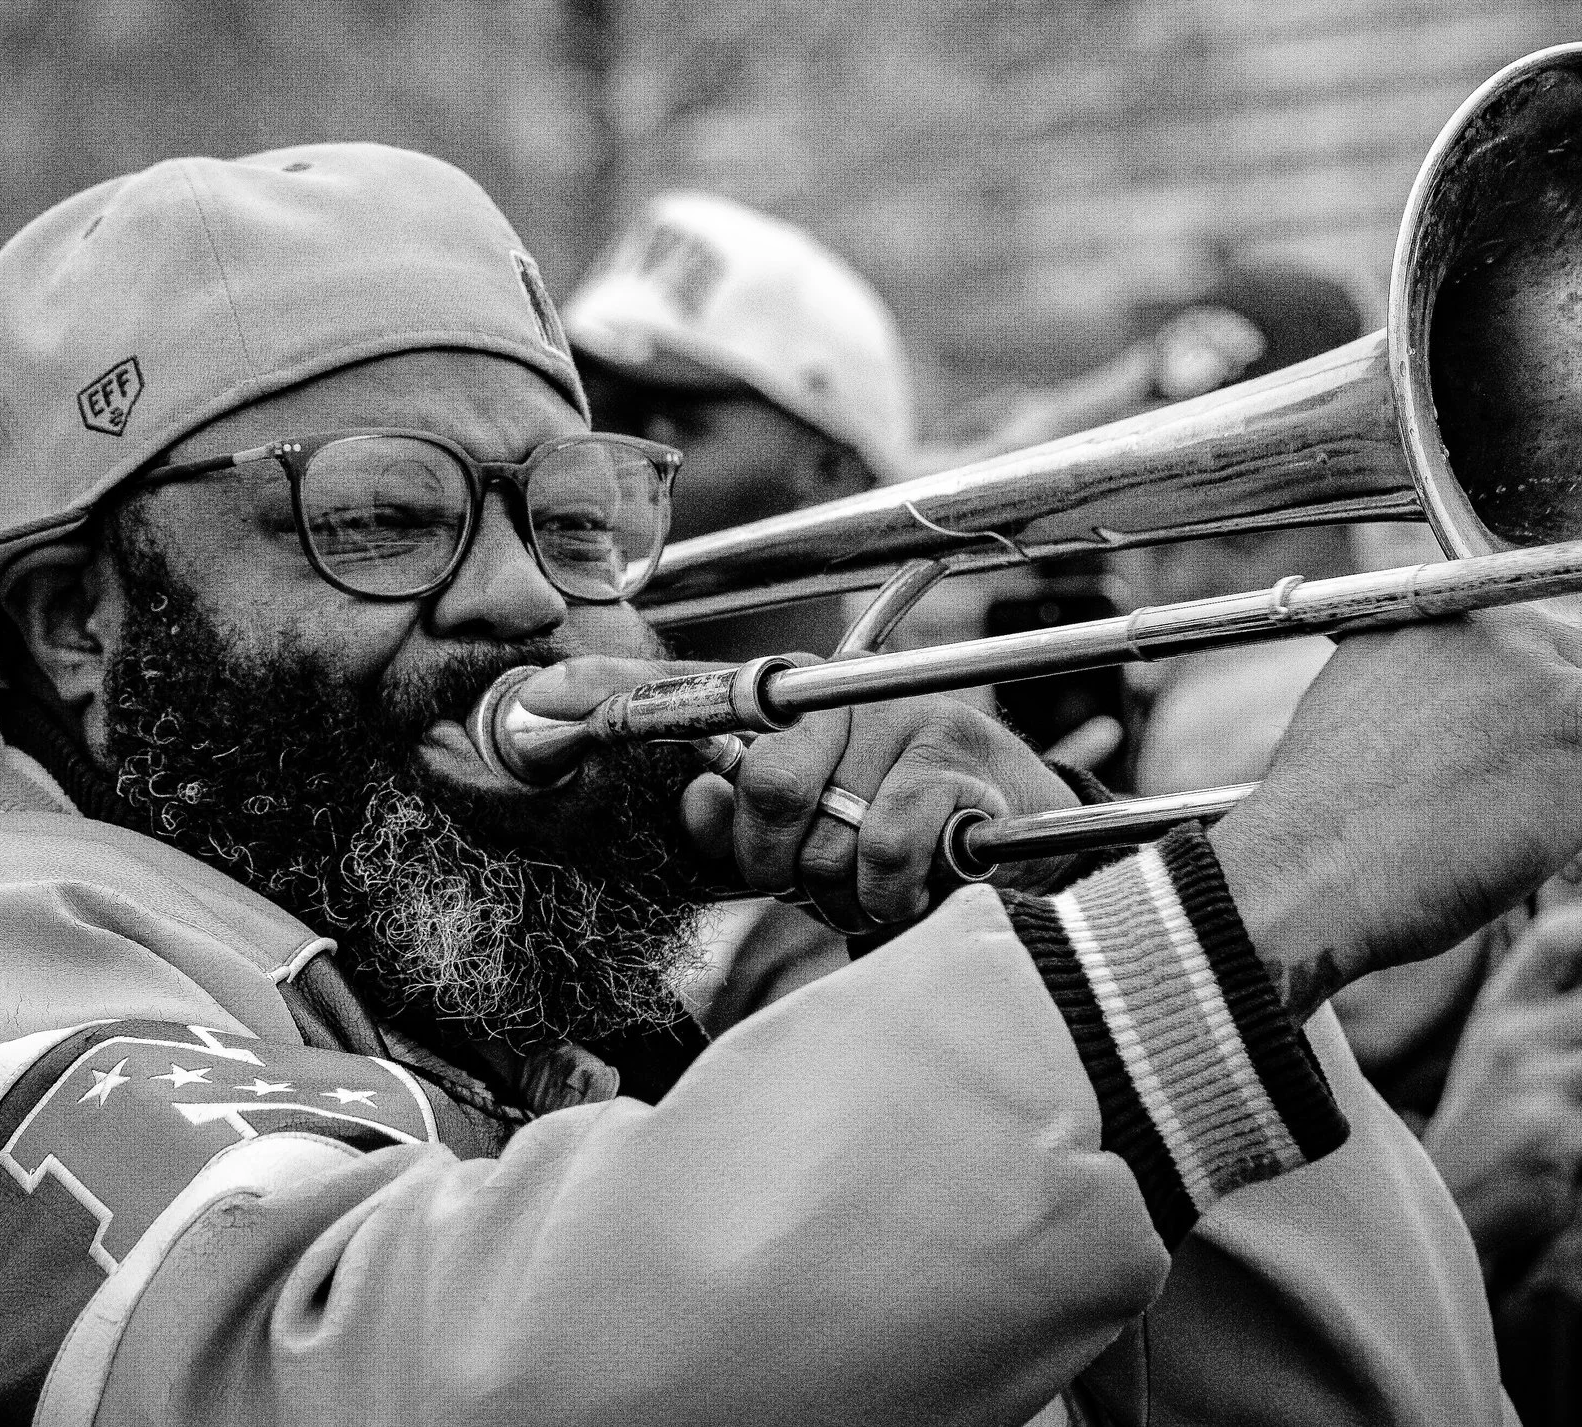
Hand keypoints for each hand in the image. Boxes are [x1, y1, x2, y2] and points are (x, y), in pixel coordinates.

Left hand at [514, 656, 1077, 930]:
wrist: (1044, 863)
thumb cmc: (915, 853)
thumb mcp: (817, 844)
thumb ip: (745, 827)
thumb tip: (695, 803)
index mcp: (808, 705)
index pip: (700, 694)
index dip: (609, 693)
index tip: (538, 696)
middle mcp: (856, 693)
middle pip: (762, 782)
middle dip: (779, 860)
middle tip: (820, 878)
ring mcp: (914, 720)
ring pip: (822, 827)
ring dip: (846, 888)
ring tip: (882, 884)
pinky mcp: (968, 765)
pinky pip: (889, 843)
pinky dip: (894, 888)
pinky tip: (921, 886)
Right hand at [1206, 610, 1581, 1014]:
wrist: (1312, 871)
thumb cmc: (1323, 831)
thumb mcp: (1354, 728)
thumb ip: (1410, 703)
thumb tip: (1441, 725)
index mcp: (1430, 616)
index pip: (1525, 665)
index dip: (1540, 728)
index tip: (1534, 771)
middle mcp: (1491, 623)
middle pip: (1580, 694)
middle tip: (1562, 864)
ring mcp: (1542, 671)